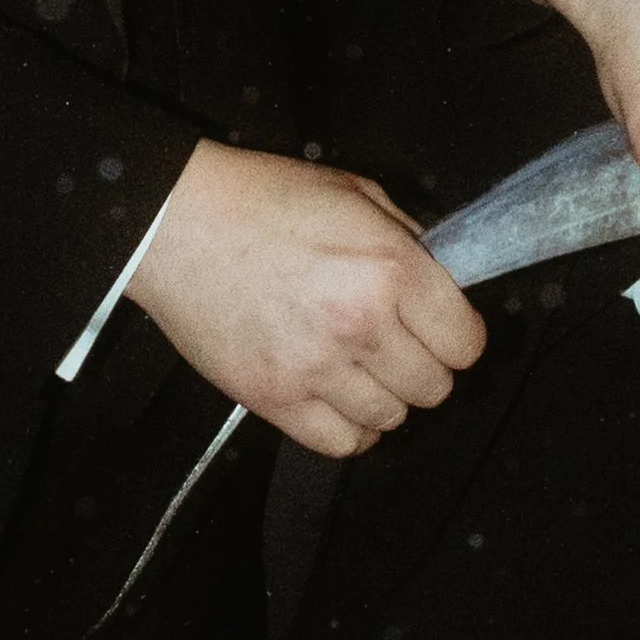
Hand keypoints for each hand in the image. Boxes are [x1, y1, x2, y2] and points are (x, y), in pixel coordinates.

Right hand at [126, 142, 487, 456]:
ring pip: (391, 419)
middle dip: (425, 368)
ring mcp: (314, 367)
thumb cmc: (264, 200)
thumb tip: (445, 285)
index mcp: (391, 271)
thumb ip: (412, 243)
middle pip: (435, 387)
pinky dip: (350, 430)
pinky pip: (340, 444)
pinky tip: (340, 400)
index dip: (458, 337)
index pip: (466, 344)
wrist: (172, 224)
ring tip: (362, 370)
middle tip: (399, 347)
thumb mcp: (358, 196)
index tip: (441, 330)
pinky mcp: (271, 398)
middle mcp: (361, 325)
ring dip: (385, 398)